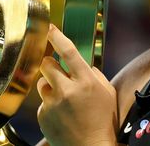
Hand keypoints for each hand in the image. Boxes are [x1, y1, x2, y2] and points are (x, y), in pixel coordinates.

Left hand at [37, 25, 117, 145]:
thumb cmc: (103, 121)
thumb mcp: (107, 93)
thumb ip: (95, 75)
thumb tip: (83, 65)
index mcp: (86, 82)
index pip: (68, 51)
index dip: (57, 36)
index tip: (49, 28)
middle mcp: (67, 90)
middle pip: (47, 64)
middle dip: (51, 64)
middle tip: (58, 72)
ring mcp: (53, 103)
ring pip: (42, 82)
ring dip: (50, 85)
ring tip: (63, 98)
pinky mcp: (43, 115)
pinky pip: (42, 101)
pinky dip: (50, 104)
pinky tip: (61, 113)